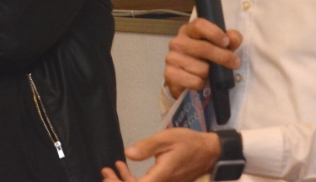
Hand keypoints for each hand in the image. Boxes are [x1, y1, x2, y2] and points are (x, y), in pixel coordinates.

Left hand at [101, 128, 220, 181]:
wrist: (210, 152)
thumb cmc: (188, 143)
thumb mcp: (166, 139)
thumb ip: (147, 147)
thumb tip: (128, 153)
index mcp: (160, 177)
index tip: (107, 174)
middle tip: (105, 172)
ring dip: (124, 180)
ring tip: (112, 169)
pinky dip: (133, 179)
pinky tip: (126, 168)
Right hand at [164, 18, 241, 98]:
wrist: (185, 79)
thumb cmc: (205, 58)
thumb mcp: (220, 46)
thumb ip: (230, 39)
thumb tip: (233, 38)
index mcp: (189, 30)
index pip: (199, 25)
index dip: (214, 33)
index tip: (226, 42)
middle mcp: (177, 42)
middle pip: (203, 48)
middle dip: (223, 57)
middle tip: (235, 63)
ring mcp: (171, 58)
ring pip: (201, 68)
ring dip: (210, 74)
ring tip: (209, 74)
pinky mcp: (170, 74)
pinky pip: (194, 81)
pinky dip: (201, 84)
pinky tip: (200, 81)